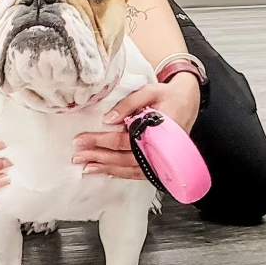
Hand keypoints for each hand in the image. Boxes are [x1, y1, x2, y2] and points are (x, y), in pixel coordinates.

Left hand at [73, 72, 200, 179]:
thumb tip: (107, 120)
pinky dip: (122, 173)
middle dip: (98, 157)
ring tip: (86, 167)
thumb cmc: (168, 95)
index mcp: (156, 131)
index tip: (81, 140)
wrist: (188, 100)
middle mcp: (160, 149)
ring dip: (107, 169)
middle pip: (124, 158)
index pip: (123, 141)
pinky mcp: (161, 162)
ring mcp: (161, 159)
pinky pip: (140, 172)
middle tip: (77, 156)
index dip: (100, 142)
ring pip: (131, 169)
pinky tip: (108, 172)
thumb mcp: (148, 91)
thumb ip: (127, 104)